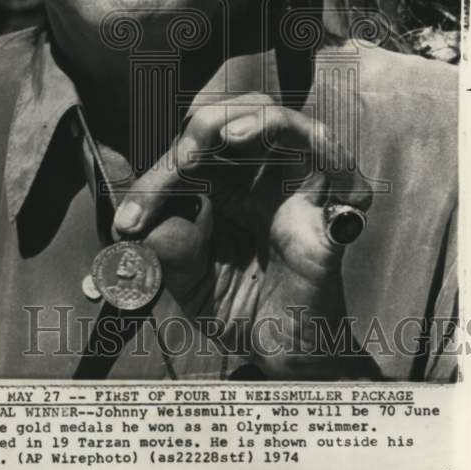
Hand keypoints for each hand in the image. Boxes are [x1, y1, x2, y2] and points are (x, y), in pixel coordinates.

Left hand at [112, 93, 375, 377]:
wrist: (284, 355)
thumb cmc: (240, 307)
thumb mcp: (189, 282)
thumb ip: (168, 252)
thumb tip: (140, 229)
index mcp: (222, 185)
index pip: (190, 154)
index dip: (156, 179)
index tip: (129, 223)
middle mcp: (260, 179)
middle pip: (241, 114)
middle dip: (206, 125)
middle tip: (181, 161)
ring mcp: (297, 193)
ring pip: (288, 125)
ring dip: (258, 120)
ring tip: (227, 136)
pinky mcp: (332, 217)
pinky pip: (340, 174)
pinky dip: (331, 157)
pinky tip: (301, 157)